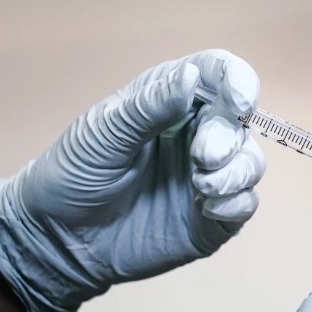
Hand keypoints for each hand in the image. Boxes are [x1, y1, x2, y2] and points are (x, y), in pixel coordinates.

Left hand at [0, 50, 265, 311]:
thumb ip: (149, 106)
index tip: (239, 102)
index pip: (218, 74)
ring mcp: (208, 174)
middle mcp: (198, 131)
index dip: (237, 81)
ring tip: (203, 186)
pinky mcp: (213, 216)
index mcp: (171, 98)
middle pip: (240, 120)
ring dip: (237, 171)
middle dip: (228, 138)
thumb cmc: (76, 174)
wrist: (60, 238)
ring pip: (251, 162)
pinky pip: (245, 203)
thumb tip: (191, 76)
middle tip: (203, 157)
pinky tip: (208, 207)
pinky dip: (236, 202)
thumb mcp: (104, 133)